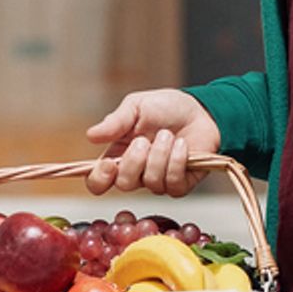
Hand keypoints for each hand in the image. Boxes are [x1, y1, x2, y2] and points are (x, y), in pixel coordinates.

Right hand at [84, 89, 219, 196]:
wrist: (201, 110)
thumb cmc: (166, 108)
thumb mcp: (137, 107)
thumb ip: (116, 122)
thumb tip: (91, 135)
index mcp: (118, 156)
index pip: (98, 181)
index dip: (99, 179)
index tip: (109, 164)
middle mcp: (137, 172)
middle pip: (124, 184)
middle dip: (134, 161)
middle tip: (144, 140)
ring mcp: (159, 180)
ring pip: (151, 183)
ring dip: (160, 155)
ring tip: (167, 135)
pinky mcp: (181, 184)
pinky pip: (173, 184)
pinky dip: (177, 161)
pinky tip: (182, 145)